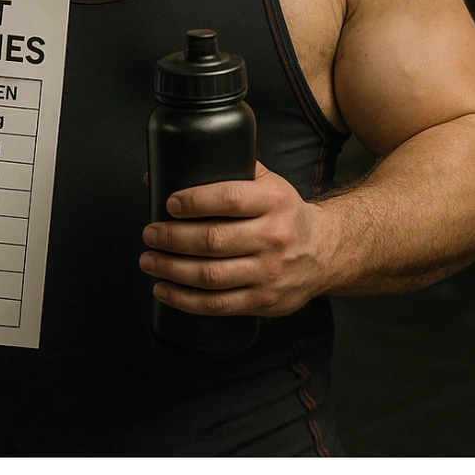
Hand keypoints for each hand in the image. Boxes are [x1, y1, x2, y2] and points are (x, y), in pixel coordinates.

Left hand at [139, 162, 324, 317]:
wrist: (325, 251)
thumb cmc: (284, 213)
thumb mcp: (267, 182)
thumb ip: (226, 170)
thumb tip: (165, 171)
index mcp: (275, 201)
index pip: (229, 199)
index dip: (195, 201)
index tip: (170, 204)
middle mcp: (275, 237)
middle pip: (213, 240)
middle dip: (172, 238)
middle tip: (149, 234)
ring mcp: (270, 273)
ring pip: (211, 275)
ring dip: (171, 269)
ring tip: (149, 260)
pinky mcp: (264, 301)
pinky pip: (217, 304)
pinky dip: (184, 299)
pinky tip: (163, 290)